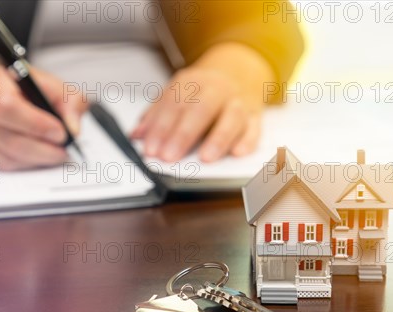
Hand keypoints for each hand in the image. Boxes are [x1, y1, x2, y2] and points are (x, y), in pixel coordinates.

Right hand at [0, 55, 87, 169]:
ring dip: (34, 160)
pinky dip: (20, 164)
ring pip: (3, 158)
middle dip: (42, 150)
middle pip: (7, 140)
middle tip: (62, 151)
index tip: (60, 132)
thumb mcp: (47, 83)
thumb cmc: (16, 87)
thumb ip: (68, 100)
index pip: (7, 107)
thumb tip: (73, 128)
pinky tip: (31, 155)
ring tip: (51, 153)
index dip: (37, 125)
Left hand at [132, 43, 275, 162]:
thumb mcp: (176, 94)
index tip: (151, 148)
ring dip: (218, 139)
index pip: (174, 104)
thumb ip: (156, 114)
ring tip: (205, 158)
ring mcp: (238, 102)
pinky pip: (254, 128)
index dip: (160, 127)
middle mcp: (217, 90)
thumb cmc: (202, 91)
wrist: (239, 72)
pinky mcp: (255, 117)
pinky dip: (247, 141)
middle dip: (183, 135)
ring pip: (231, 118)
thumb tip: (136, 135)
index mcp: (193, 82)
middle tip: (169, 156)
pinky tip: (237, 153)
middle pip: (201, 109)